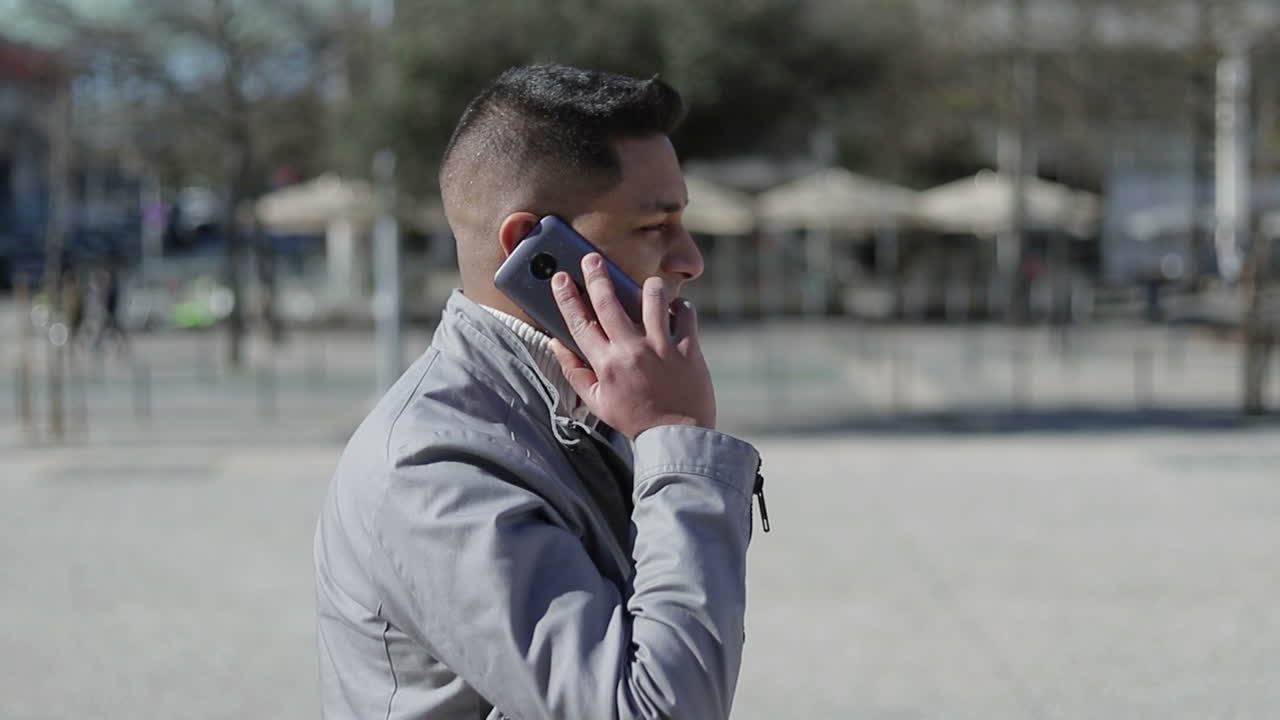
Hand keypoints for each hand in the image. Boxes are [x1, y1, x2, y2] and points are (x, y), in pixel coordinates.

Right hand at [548, 253, 715, 439]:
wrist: (677, 436)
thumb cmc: (635, 419)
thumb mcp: (597, 402)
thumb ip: (575, 372)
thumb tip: (557, 344)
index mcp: (605, 364)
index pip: (579, 322)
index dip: (566, 297)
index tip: (560, 277)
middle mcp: (631, 351)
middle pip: (608, 301)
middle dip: (596, 275)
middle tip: (592, 258)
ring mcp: (661, 347)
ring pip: (652, 297)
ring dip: (648, 286)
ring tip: (648, 287)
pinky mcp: (689, 348)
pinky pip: (685, 313)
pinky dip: (680, 307)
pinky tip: (675, 311)